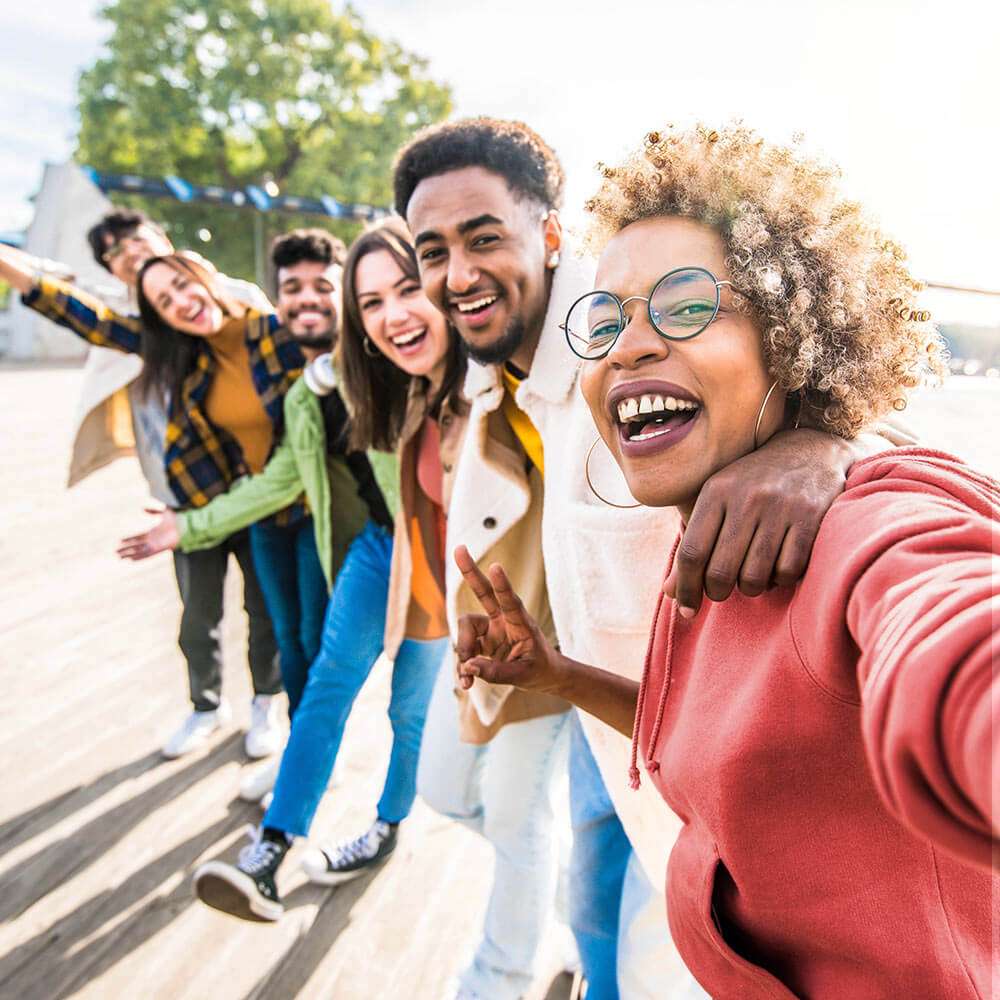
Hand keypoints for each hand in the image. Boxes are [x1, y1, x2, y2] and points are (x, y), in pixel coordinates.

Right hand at [116, 508, 180, 560]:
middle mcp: (151, 540)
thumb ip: (153, 511)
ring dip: (129, 555)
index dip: (127, 540)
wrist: (185, 527)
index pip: (135, 537)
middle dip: (125, 549)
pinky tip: (131, 560)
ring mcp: (154, 546)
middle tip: (114, 552)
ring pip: (138, 551)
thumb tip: (142, 508)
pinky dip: (139, 558)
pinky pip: (147, 555)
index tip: (118, 541)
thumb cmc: (174, 520)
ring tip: (119, 558)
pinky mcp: (158, 550)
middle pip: (134, 546)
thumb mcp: (162, 513)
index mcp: (150, 532)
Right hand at [453, 545, 563, 694]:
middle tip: (459, 548)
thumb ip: (497, 672)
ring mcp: (490, 629)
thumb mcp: (524, 675)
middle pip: (483, 592)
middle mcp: (503, 620)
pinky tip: (466, 682)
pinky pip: (464, 649)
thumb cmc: (540, 669)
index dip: (502, 585)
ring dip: (463, 650)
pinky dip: (463, 666)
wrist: (544, 675)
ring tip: (467, 679)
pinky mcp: (481, 641)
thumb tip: (468, 667)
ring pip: (466, 629)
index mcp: (521, 623)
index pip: (511, 601)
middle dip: (470, 571)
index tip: (495, 567)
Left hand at [666, 428, 851, 616]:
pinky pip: (788, 572)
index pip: (691, 553)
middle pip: (720, 571)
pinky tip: (778, 566)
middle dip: (718, 592)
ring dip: (751, 588)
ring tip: (752, 576)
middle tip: (723, 590)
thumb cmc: (752, 485)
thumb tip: (670, 593)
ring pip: (754, 577)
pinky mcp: (811, 519)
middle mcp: (747, 498)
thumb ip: (693, 546)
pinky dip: (781, 580)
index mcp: (716, 492)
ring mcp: (781, 508)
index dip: (686, 588)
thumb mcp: (716, 503)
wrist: (809, 451)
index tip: (687, 609)